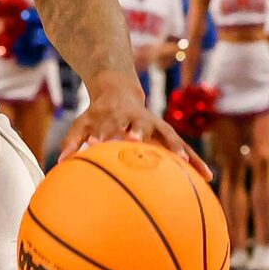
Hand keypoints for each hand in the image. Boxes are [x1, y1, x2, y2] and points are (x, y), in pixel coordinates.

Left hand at [60, 72, 209, 176]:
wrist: (118, 92)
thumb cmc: (97, 115)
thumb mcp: (82, 123)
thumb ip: (72, 141)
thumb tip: (61, 162)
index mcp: (114, 114)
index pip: (108, 122)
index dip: (104, 131)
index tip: (99, 142)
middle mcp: (137, 118)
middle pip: (141, 124)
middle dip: (141, 132)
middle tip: (140, 142)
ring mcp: (155, 125)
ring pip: (170, 136)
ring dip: (178, 149)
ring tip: (190, 166)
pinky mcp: (166, 134)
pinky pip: (183, 149)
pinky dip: (195, 162)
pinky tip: (208, 177)